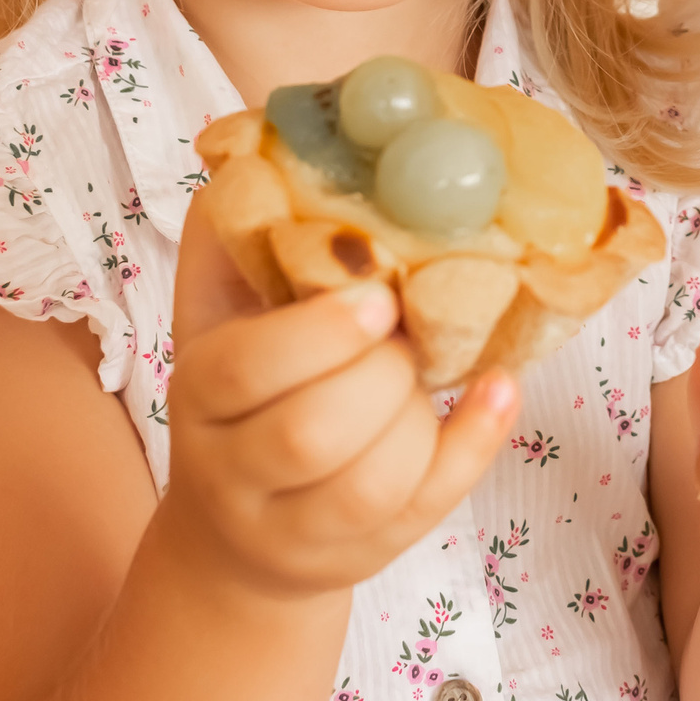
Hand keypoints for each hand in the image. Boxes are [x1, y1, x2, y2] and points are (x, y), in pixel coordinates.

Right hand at [162, 202, 516, 599]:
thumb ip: (234, 234)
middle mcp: (234, 473)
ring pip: (369, 483)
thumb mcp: (223, 315)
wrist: (239, 535)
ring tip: (430, 368)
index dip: (318, 332)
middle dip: (380, 373)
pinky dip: (473, 445)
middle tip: (408, 331)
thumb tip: (253, 143)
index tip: (378, 294)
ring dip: (419, 414)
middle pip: (311, 433)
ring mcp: (296, 530)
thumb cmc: (247, 395)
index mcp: (199, 395)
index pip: (244, 370)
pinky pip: (425, 509)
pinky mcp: (360, 558)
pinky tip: (499, 390)